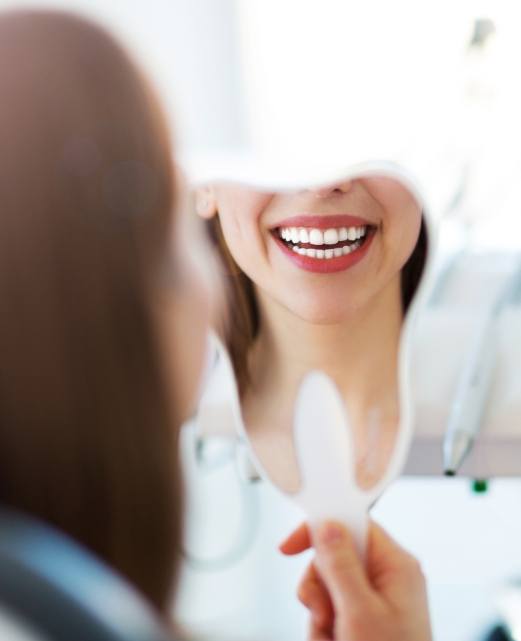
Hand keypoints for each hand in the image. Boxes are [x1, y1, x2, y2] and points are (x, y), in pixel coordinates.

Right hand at [280, 520, 431, 640]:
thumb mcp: (360, 613)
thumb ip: (341, 566)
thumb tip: (327, 526)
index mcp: (396, 565)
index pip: (353, 524)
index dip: (321, 528)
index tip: (291, 546)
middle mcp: (387, 577)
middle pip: (334, 557)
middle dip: (320, 587)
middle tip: (325, 613)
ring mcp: (376, 600)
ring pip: (327, 586)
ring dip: (320, 614)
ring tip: (334, 638)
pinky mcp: (364, 619)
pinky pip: (330, 610)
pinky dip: (325, 629)